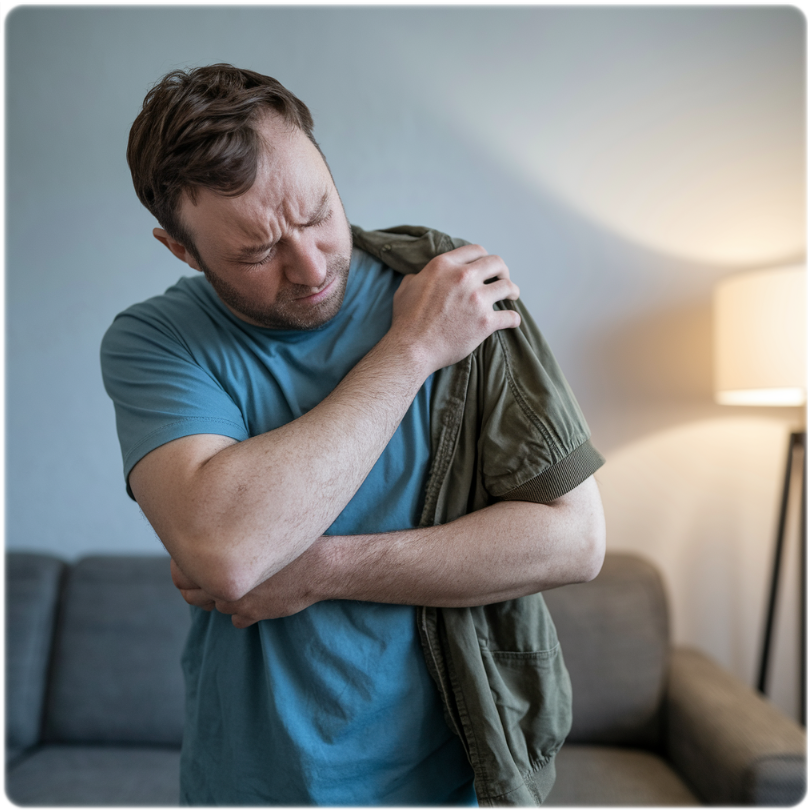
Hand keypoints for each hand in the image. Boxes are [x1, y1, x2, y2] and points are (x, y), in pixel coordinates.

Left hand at [169, 546, 325, 627]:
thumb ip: (233, 537)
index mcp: (222, 561)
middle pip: (193, 594)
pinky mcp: (255, 614)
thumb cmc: (293, 543)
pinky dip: (241, 612)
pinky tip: (255, 599)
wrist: (320, 567)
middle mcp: (225, 584)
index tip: (191, 563)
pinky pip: (237, 619)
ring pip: (216, 606)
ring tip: (238, 583)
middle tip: (211, 576)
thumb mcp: (258, 531)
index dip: (183, 569)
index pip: (181, 574)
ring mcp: (239, 602)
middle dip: (198, 587)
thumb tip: (216, 536)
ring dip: (222, 597)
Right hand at [390, 244, 520, 373]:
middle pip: (496, 263)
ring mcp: (476, 299)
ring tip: (512, 296)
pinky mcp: (485, 322)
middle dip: (502, 270)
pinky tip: (513, 321)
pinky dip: (514, 319)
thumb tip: (419, 275)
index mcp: (444, 266)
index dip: (483, 257)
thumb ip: (417, 276)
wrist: (412, 348)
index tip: (486, 267)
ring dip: (512, 291)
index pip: (475, 251)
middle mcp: (463, 277)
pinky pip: (510, 316)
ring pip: (507, 287)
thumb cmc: (406, 320)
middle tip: (503, 278)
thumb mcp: (406, 288)